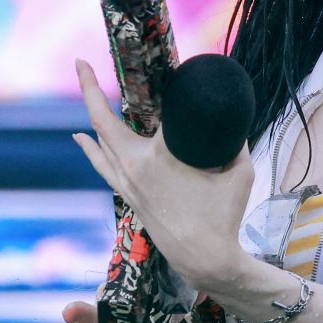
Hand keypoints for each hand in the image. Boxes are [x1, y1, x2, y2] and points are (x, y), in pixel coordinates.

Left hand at [71, 58, 254, 290]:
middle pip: (104, 122)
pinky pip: (103, 166)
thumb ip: (236, 144)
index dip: (157, 89)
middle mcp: (134, 167)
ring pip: (99, 145)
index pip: (152, 111)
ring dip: (90, 118)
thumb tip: (233, 126)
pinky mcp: (129, 198)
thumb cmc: (223, 216)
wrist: (204, 259)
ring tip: (84, 92)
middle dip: (91, 90)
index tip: (161, 70)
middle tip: (82, 64)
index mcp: (159, 156)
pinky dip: (92, 149)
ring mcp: (128, 184)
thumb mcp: (240, 173)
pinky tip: (83, 141)